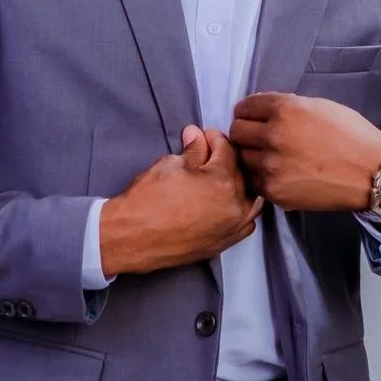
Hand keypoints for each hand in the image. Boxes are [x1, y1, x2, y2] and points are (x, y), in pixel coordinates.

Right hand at [99, 125, 262, 275]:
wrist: (130, 237)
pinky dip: (239, 209)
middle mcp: (234, 207)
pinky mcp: (223, 244)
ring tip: (219, 177)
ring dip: (238, 184)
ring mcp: (231, 229)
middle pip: (241, 173)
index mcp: (223, 183)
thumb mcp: (170, 165)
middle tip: (208, 152)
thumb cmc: (147, 201)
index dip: (214, 138)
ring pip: (249, 200)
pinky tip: (225, 201)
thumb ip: (192, 151)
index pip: (227, 151)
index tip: (205, 136)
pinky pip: (244, 223)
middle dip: (226, 159)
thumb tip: (197, 137)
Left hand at [229, 93, 380, 212]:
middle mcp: (273, 136)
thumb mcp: (319, 106)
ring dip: (252, 156)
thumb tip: (261, 109)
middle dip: (245, 132)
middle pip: (236, 132)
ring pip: (243, 158)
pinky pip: (254, 181)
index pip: (244, 107)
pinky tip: (278, 174)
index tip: (251, 117)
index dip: (247, 111)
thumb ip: (287, 105)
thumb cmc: (351, 136)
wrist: (374, 174)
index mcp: (285, 110)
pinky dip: (261, 177)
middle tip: (257, 138)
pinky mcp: (276, 191)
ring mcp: (272, 166)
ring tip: (270, 157)